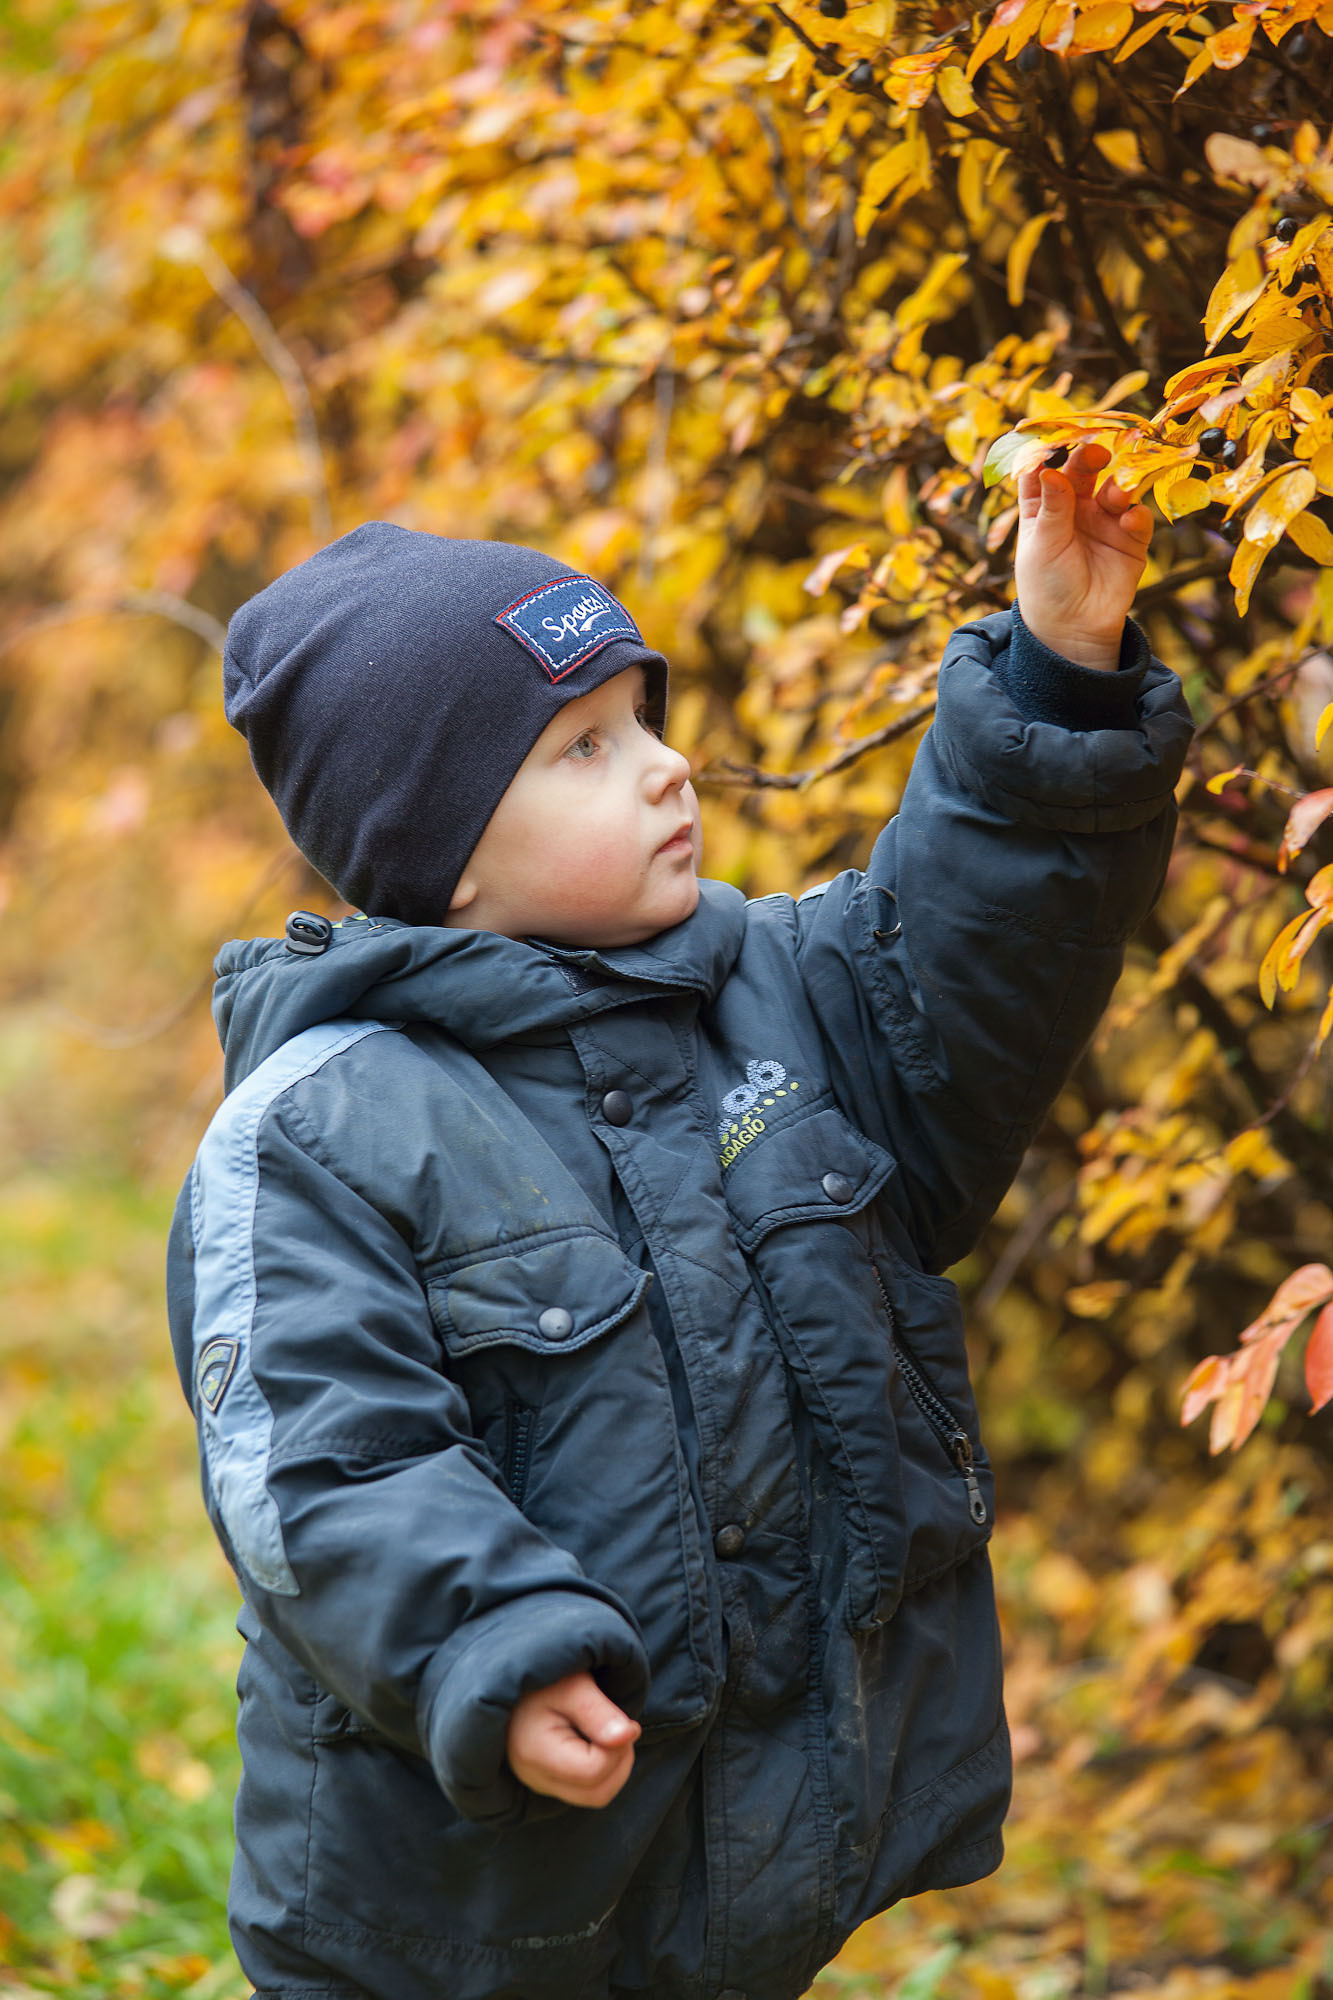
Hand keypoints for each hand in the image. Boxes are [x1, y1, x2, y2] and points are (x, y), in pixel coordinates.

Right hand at [505, 1670, 640, 1808]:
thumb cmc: (545, 1679)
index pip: (593, 1771)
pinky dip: (605, 1770)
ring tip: (608, 1731)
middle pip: (598, 1793)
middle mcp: (536, 1778)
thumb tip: (629, 1736)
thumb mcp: (573, 1685)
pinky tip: (597, 1741)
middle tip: (619, 1726)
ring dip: (616, 1766)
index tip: (620, 1718)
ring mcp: (543, 1784)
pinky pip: (589, 1791)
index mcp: (536, 1753)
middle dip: (620, 1761)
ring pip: (597, 1796)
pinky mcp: (552, 1783)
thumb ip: (600, 1712)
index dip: (617, 1746)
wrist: (518, 1679)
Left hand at [1014, 439, 1152, 670]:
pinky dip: (1137, 515)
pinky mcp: (1131, 539)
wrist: (1073, 629)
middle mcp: (1075, 508)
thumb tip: (1049, 469)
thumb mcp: (1043, 545)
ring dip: (1118, 486)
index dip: (1049, 453)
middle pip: (1083, 471)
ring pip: (1115, 489)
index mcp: (1044, 507)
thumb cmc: (1047, 586)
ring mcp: (1104, 520)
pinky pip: (1139, 518)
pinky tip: (1130, 520)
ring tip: (1117, 494)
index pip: (1045, 470)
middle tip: (1097, 454)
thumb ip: (1052, 507)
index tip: (1056, 439)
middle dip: (1089, 459)